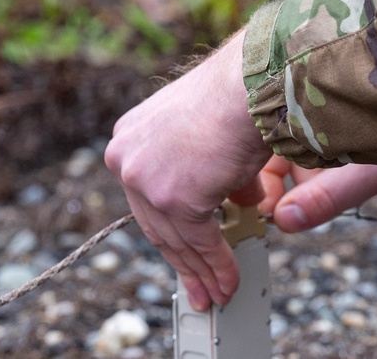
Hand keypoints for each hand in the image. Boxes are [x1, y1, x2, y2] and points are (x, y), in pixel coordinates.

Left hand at [104, 30, 271, 310]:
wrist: (249, 83)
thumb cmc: (236, 98)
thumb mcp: (209, 138)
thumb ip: (211, 173)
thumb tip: (235, 199)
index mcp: (131, 140)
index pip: (147, 200)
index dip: (169, 231)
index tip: (183, 255)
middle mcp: (127, 159)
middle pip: (155, 226)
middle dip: (182, 263)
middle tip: (199, 288)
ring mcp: (146, 179)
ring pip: (175, 240)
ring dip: (200, 272)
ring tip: (217, 294)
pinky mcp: (172, 197)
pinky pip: (199, 242)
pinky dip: (216, 265)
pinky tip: (227, 281)